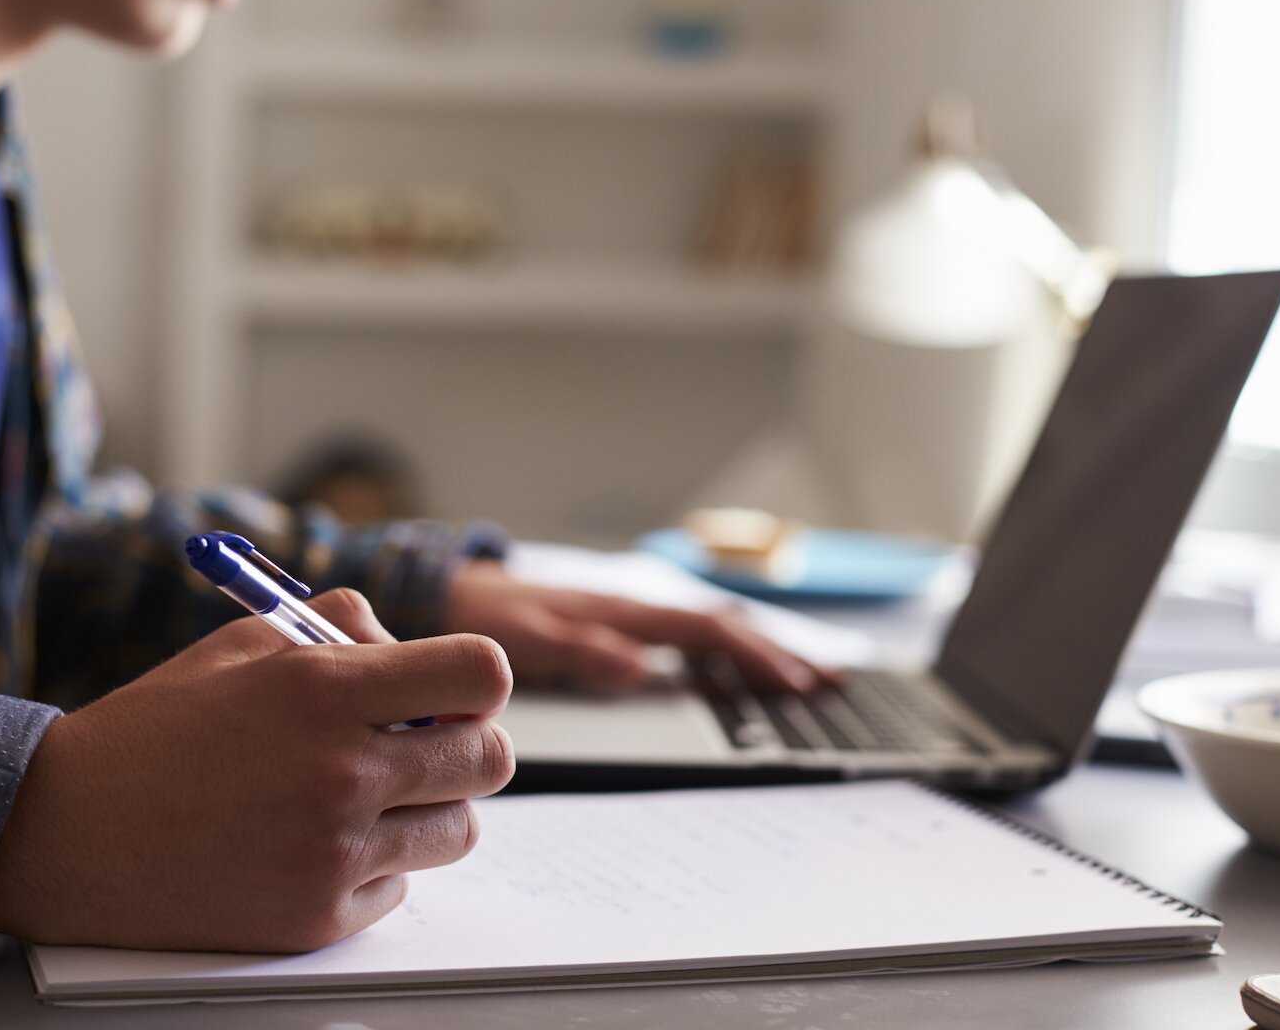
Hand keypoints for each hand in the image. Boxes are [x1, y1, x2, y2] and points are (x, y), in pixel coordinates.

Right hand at [0, 590, 515, 952]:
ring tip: (368, 795)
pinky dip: (377, 866)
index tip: (452, 689)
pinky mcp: (316, 919)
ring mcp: (332, 852)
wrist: (61, 834)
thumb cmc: (154, 731)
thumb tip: (414, 649)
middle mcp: (340, 770)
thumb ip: (342, 627)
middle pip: (491, 758)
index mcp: (324, 688)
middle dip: (467, 743)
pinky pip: (402, 887)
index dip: (477, 680)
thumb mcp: (244, 641)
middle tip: (422, 743)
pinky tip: (316, 845)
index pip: (481, 674)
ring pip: (460, 828)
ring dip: (430, 808)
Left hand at [444, 561, 838, 695]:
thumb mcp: (525, 640)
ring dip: (758, 650)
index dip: (754, 656)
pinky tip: (738, 668)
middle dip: (777, 651)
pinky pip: (684, 636)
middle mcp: (631, 607)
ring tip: (805, 676)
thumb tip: (640, 668)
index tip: (794, 684)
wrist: (450, 594)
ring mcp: (627, 614)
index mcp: (619, 611)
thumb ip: (582, 652)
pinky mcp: (617, 625)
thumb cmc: (484, 620)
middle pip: (721, 625)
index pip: (704, 630)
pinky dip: (724, 650)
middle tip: (829, 683)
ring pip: (708, 628)